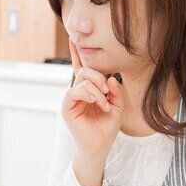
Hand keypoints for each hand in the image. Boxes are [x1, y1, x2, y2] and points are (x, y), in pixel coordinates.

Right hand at [63, 37, 124, 158]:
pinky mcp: (67, 107)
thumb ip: (115, 91)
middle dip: (98, 76)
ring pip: (81, 79)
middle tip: (107, 90)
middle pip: (85, 70)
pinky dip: (88, 94)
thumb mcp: (118, 107)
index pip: (84, 68)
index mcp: (90, 90)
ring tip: (104, 102)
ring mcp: (72, 99)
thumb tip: (109, 78)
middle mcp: (79, 92)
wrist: (99, 147)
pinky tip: (98, 102)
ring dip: (96, 88)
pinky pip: (74, 91)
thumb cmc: (107, 128)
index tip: (74, 38)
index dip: (78, 53)